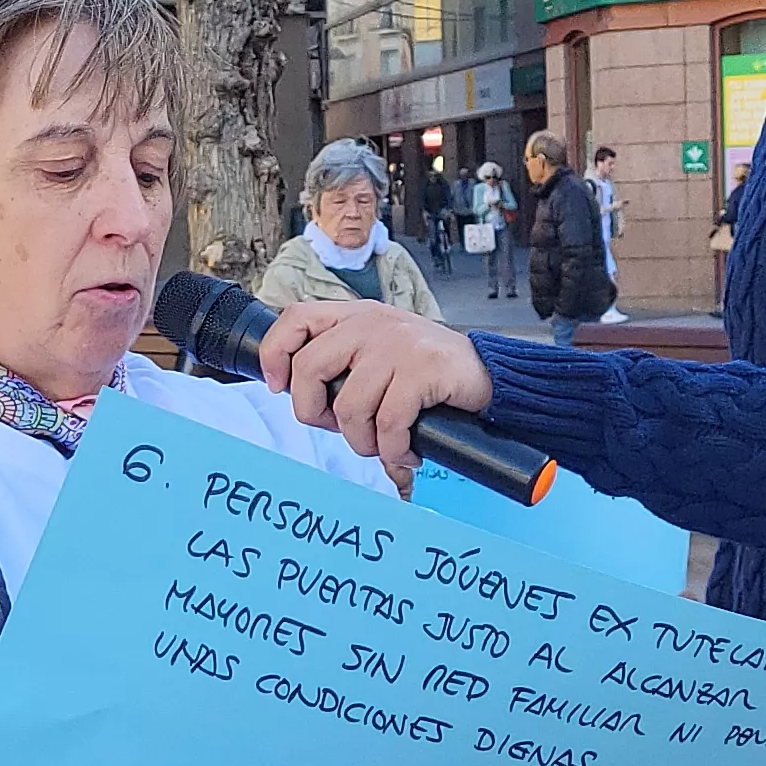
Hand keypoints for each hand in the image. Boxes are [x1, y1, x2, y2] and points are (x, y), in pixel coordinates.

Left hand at [252, 300, 496, 490]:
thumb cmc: (429, 371)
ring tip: (385, 444)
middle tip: (341, 429)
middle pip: (310, 369)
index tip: (279, 387)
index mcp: (356, 316)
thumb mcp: (380, 352)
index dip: (276, 354)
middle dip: (317, 414)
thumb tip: (296, 393)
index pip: (295, 319)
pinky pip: (389, 422)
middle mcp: (372, 324)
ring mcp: (397, 344)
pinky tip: (407, 450)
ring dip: (364, 441)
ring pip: (350, 407)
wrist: (489, 374)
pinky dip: (395, 449)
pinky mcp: (422, 368)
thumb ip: (343, 360)